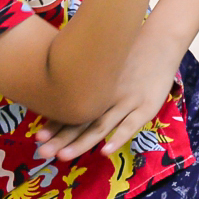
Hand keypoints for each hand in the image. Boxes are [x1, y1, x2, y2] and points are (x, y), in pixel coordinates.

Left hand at [35, 34, 180, 162]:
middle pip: (81, 120)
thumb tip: (61, 91)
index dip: (54, 124)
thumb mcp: (106, 62)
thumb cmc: (131, 54)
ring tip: (62, 156)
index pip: (73, 108)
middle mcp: (108, 95)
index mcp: (96, 86)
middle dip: (60, 138)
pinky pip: (130, 125)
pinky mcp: (147, 106)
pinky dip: (118, 138)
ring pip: (101, 125)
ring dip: (81, 142)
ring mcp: (127, 101)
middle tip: (41, 152)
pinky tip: (105, 151)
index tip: (37, 137)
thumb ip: (89, 79)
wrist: (162, 41)